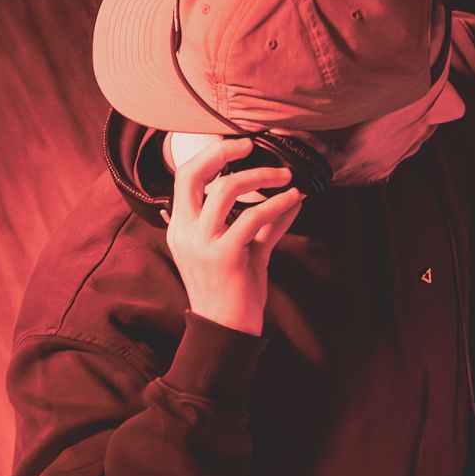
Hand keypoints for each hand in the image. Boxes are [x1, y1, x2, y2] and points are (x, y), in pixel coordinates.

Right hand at [164, 138, 304, 336]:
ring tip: (285, 176)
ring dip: (260, 177)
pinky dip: (277, 203)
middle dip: (223, 152)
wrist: (227, 331)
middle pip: (192, 174)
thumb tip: (291, 196)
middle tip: (252, 145)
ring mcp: (202, 244)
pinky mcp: (224, 256)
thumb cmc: (234, 290)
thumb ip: (264, 223)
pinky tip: (293, 198)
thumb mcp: (246, 249)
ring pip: (225, 190)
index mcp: (181, 228)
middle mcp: (184, 232)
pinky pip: (251, 217)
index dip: (210, 155)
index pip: (184, 177)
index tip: (239, 145)